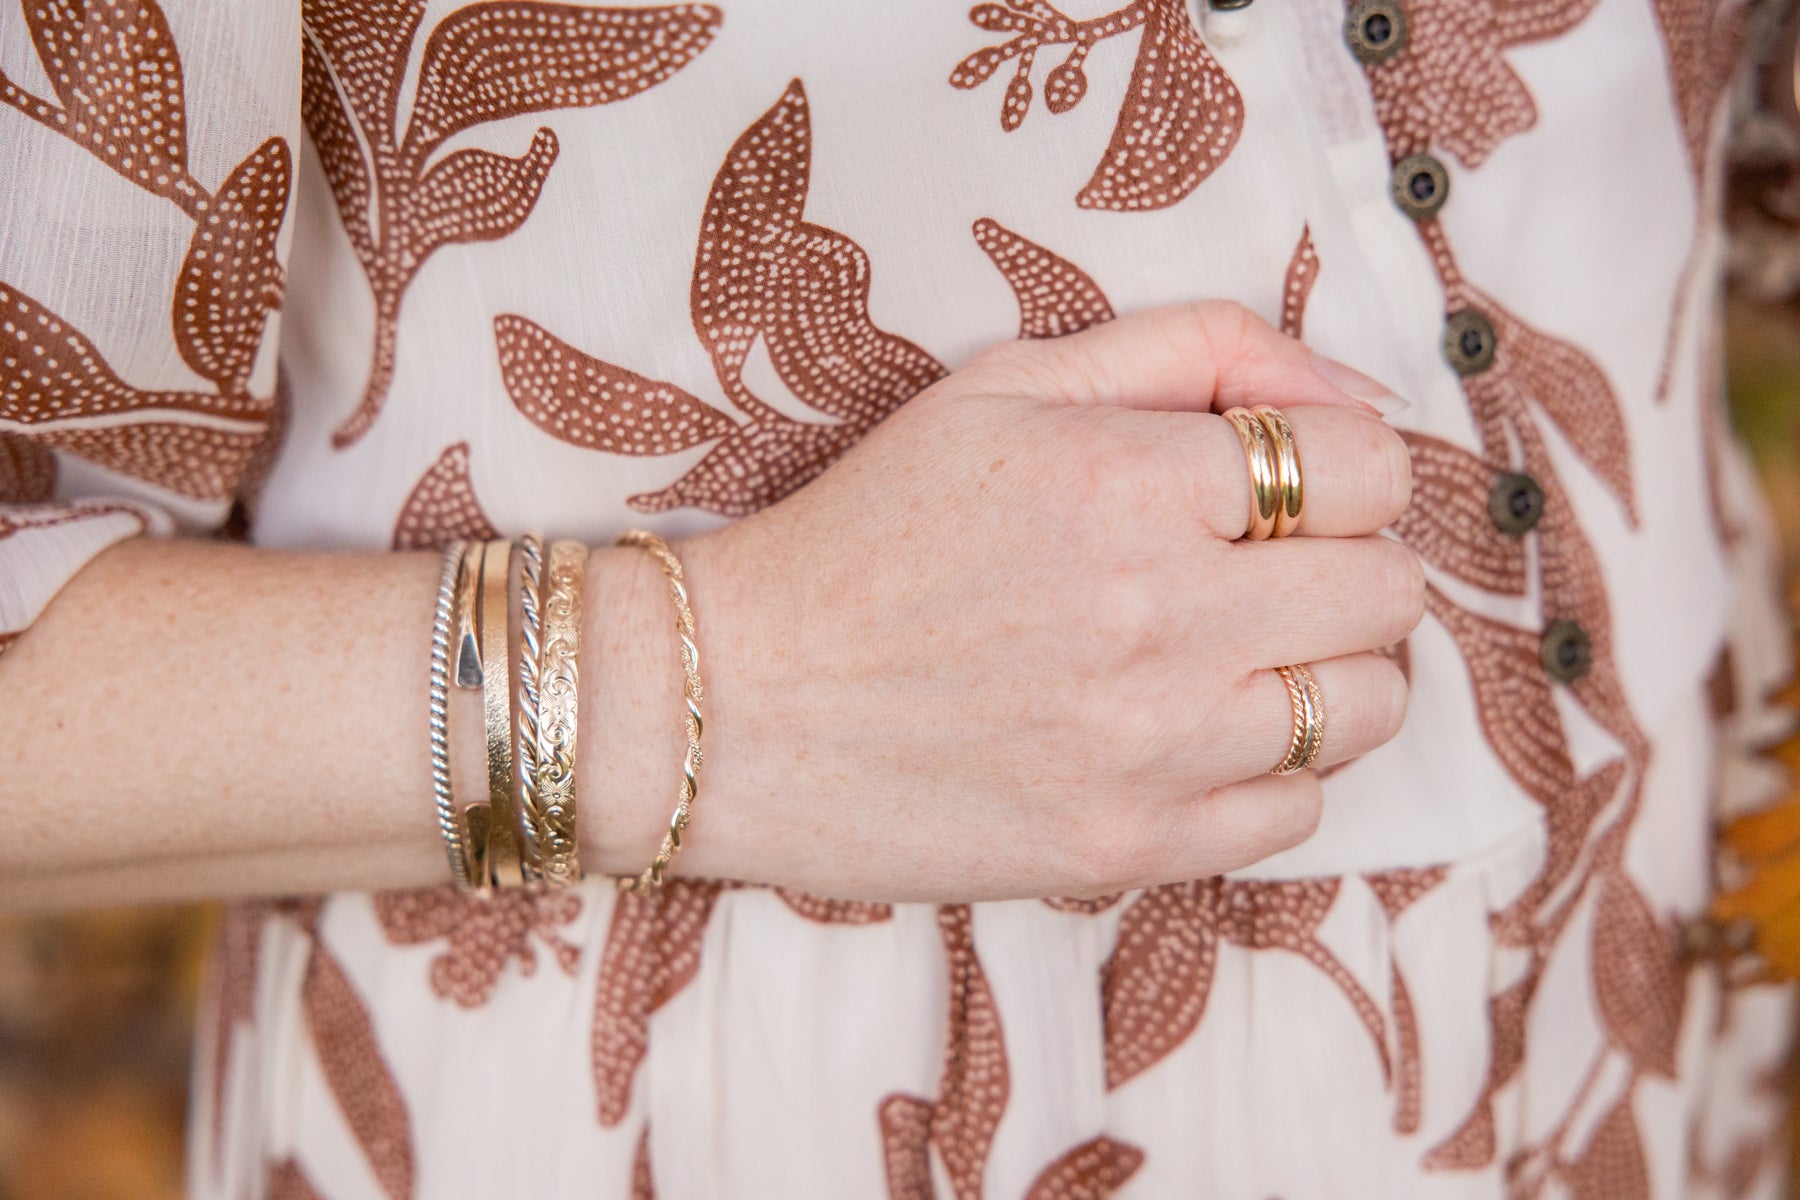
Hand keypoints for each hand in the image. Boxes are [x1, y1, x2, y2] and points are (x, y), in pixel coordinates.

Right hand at [627, 301, 1421, 901]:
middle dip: (1344, 563)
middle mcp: (1160, 618)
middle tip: (1263, 568)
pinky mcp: (1128, 846)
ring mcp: (1151, 748)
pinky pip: (1301, 810)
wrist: (736, 703)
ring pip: (1369, 706)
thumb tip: (1358, 395)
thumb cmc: (867, 532)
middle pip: (1390, 589)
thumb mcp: (1008, 386)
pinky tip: (1189, 735)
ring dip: (1325, 668)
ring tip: (1236, 654)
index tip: (1284, 488)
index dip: (1343, 466)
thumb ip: (1196, 350)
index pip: (1371, 465)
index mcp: (1129, 480)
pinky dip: (1270, 769)